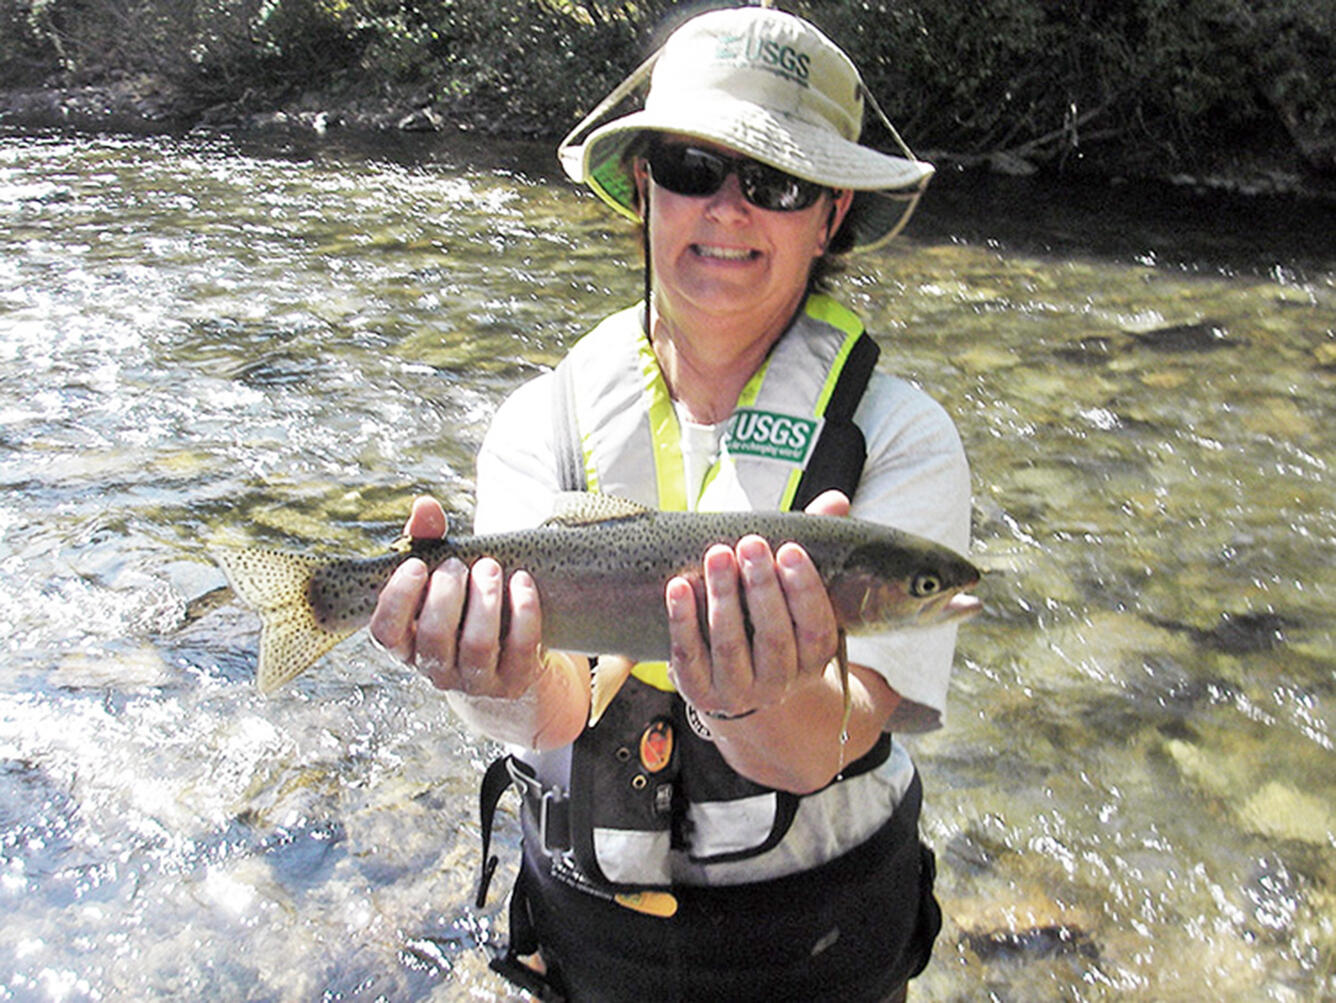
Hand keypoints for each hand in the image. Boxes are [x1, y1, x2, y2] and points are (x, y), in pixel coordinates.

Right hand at [368, 496, 545, 699]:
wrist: (506, 663)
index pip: (385, 632)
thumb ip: (428, 542)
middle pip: (434, 636)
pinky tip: (522, 581)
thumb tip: (424, 506)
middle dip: (447, 593)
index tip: (417, 564)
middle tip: (457, 564)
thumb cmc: (463, 610)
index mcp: (408, 645)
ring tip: (490, 567)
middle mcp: (436, 670)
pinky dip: (524, 611)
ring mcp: (475, 681)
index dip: (398, 598)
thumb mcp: (441, 579)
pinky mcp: (514, 680)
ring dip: (485, 600)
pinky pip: (520, 647)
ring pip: (477, 645)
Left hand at [665, 490, 848, 718]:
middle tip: (750, 543)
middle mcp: (781, 682)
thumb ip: (813, 548)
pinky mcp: (700, 692)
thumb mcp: (794, 592)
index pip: (816, 627)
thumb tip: (836, 500)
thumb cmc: (769, 622)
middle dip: (761, 587)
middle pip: (774, 636)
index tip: (789, 549)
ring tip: (717, 555)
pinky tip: (679, 586)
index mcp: (814, 657)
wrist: (736, 683)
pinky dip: (683, 621)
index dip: (804, 589)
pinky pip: (690, 658)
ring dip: (723, 597)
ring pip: (731, 646)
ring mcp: (739, 692)